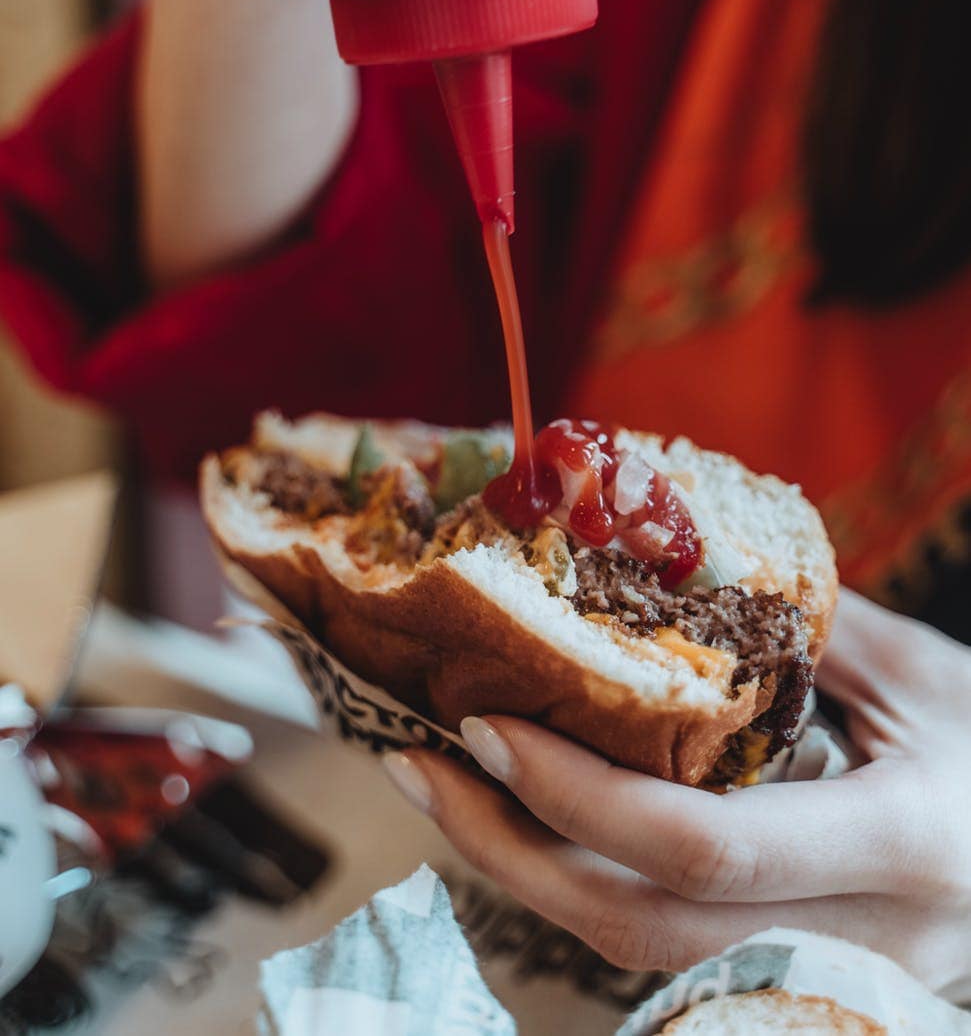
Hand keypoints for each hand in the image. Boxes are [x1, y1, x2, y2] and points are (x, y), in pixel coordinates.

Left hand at [384, 590, 970, 1001]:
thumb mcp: (928, 676)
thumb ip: (813, 626)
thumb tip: (692, 566)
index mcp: (894, 843)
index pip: (701, 846)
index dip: (579, 795)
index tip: (487, 725)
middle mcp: (849, 933)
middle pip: (639, 927)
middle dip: (510, 853)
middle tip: (421, 767)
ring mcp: (819, 970)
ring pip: (639, 954)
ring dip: (526, 875)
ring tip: (447, 792)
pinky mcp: (789, 970)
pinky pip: (663, 946)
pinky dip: (579, 886)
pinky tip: (528, 825)